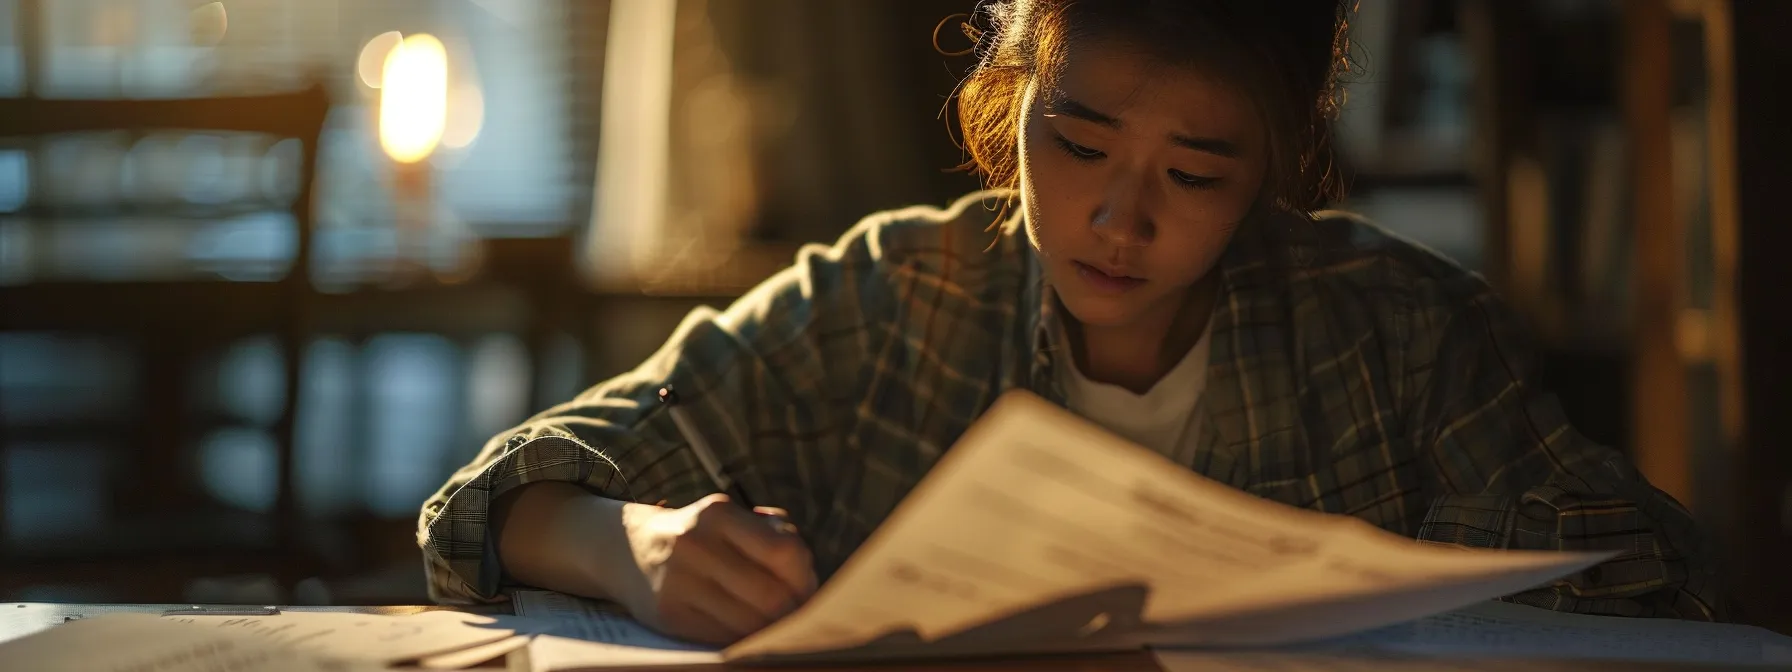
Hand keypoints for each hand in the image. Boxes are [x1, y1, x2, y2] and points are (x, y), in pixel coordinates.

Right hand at [620, 494, 817, 644]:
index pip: (784, 552)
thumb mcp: (727, 518)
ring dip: (772, 629)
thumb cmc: (697, 536)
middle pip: (771, 594)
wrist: (626, 549)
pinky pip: (723, 636)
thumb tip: (808, 578)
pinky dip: (743, 638)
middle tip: (800, 617)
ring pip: (750, 622)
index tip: (809, 588)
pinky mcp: (669, 613)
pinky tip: (748, 631)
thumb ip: (771, 533)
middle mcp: (696, 544)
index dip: (806, 576)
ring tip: (777, 626)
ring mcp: (679, 581)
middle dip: (794, 611)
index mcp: (718, 513)